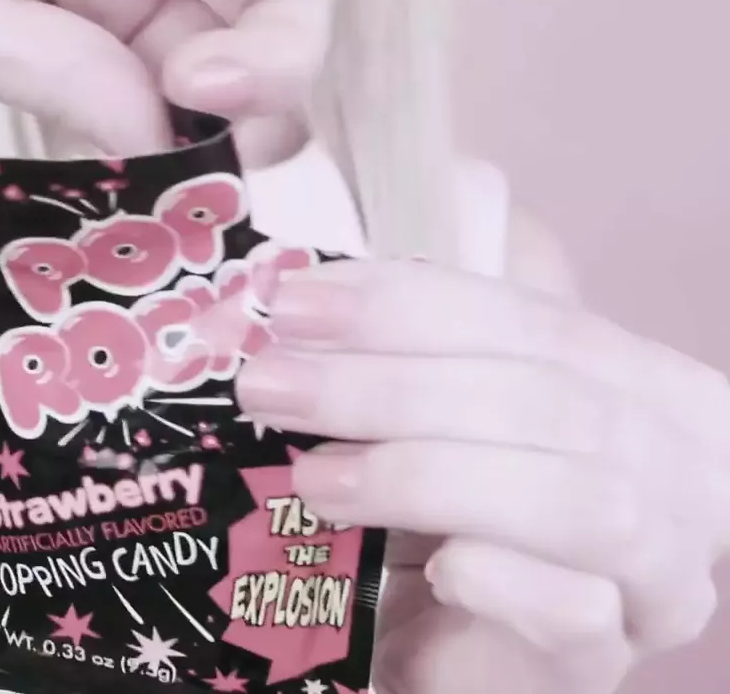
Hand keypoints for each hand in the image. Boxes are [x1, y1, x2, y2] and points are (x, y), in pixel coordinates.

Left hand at [236, 260, 728, 693]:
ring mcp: (655, 574)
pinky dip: (505, 579)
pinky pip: (577, 613)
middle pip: (549, 403)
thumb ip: (410, 352)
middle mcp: (681, 475)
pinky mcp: (606, 660)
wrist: (453, 642)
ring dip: (425, 477)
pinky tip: (436, 568)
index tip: (295, 303)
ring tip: (313, 477)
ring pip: (578, 502)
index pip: (537, 323)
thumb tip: (301, 295)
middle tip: (269, 385)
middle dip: (390, 387)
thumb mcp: (438, 412)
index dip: (411, 306)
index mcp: (650, 389)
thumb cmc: (449, 511)